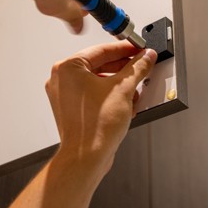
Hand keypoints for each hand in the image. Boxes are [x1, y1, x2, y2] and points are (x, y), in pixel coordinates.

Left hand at [45, 41, 156, 170]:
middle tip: (141, 66)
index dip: (125, 49)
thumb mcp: (123, 90)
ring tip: (135, 90)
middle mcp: (61, 80)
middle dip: (124, 69)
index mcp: (67, 68)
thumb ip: (137, 68)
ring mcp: (65, 96)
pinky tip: (126, 104)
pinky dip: (110, 97)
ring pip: (98, 82)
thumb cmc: (94, 127)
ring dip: (119, 85)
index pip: (101, 50)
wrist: (86, 158)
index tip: (139, 49)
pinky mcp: (71, 111)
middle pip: (99, 65)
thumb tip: (145, 57)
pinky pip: (94, 95)